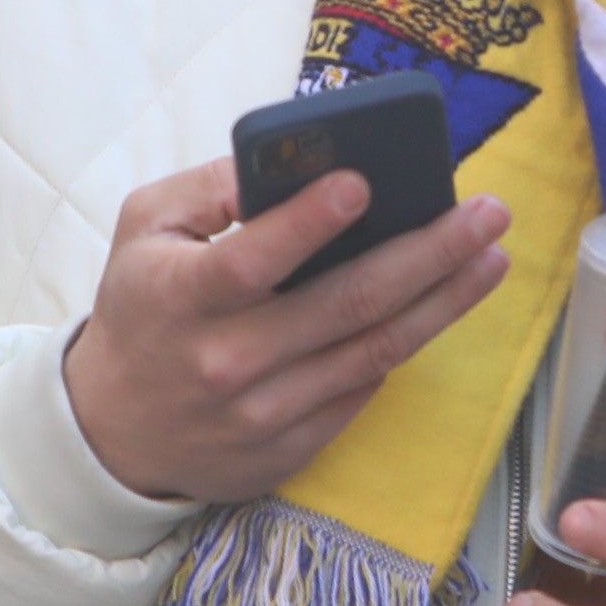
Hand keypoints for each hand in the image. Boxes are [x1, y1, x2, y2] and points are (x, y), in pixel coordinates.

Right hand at [59, 159, 511, 506]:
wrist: (113, 432)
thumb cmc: (142, 309)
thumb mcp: (145, 231)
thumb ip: (210, 188)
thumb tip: (298, 158)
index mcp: (178, 299)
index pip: (248, 262)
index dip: (307, 223)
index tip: (363, 182)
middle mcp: (224, 362)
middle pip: (344, 304)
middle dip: (428, 253)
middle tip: (488, 214)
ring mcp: (262, 413)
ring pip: (374, 350)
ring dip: (445, 300)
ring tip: (492, 255)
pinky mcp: (291, 448)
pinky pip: (364, 387)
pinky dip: (404, 341)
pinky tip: (440, 303)